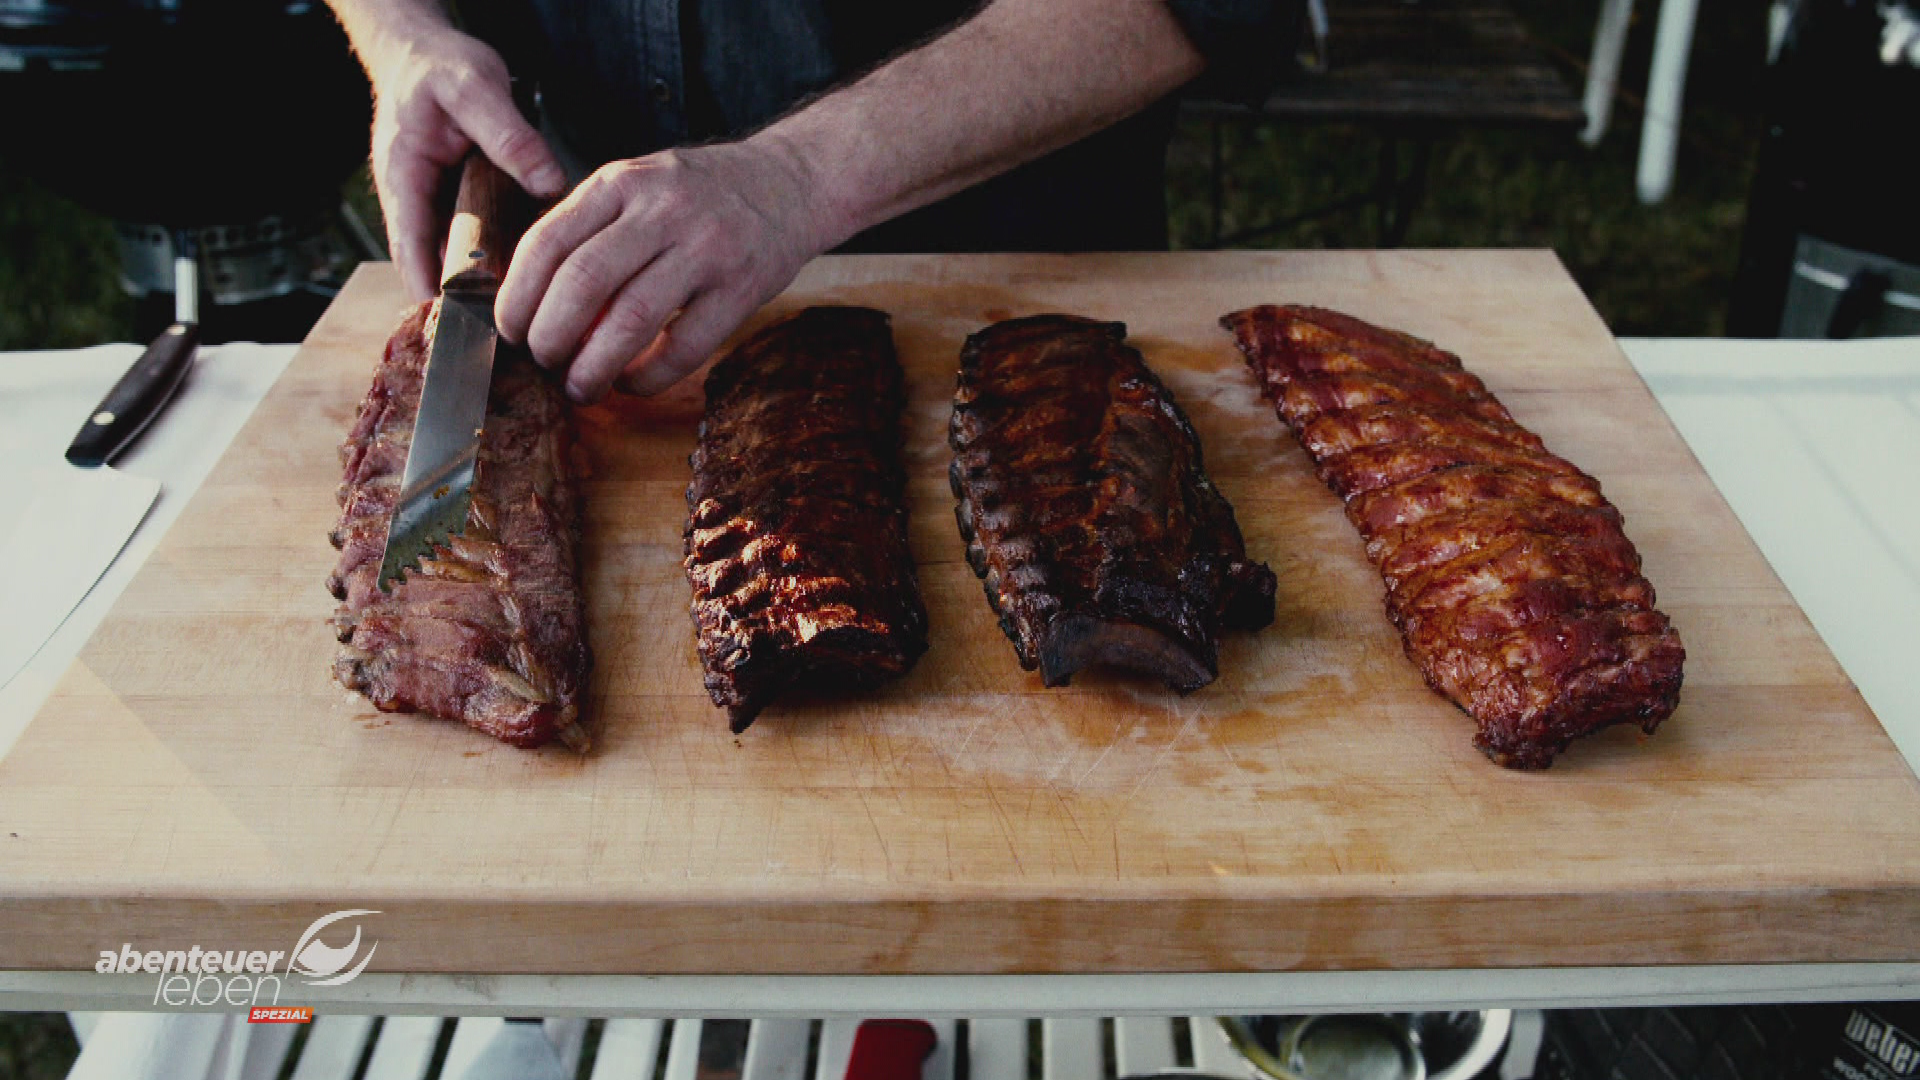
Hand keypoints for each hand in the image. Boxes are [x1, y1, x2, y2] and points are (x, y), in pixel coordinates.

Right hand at [367, 27, 566, 300]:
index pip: (411, 246)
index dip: (432, 286)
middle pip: (432, 264)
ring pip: (453, 257)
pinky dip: (495, 259)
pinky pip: (472, 241)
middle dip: (463, 299)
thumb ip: (510, 136)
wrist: (424, 54)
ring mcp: (431, 205)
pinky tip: (531, 277)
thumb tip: (548, 182)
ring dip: (482, 285)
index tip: (459, 323)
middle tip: (505, 332)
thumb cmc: (439, 67)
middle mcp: (412, 199)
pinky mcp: (453, 204)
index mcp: (403, 176)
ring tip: (522, 316)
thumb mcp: (475, 89)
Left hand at [495, 137, 831, 403]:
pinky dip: (648, 377)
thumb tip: (530, 302)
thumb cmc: (700, 195)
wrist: (790, 182)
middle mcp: (662, 210)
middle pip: (582, 283)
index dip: (518, 296)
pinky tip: (633, 382)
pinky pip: (684, 348)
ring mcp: (706, 248)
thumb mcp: (638, 185)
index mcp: (621, 182)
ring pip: (631, 320)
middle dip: (549, 337)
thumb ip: (589, 229)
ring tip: (580, 386)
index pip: (547, 242)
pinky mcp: (742, 288)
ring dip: (594, 367)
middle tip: (543, 362)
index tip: (511, 330)